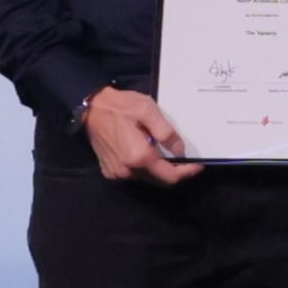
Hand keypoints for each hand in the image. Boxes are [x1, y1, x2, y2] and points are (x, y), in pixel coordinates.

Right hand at [80, 84, 195, 185]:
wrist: (90, 108)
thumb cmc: (120, 107)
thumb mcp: (148, 111)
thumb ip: (166, 133)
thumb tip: (180, 151)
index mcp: (138, 157)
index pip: (169, 176)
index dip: (186, 173)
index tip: (198, 166)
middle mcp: (126, 170)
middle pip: (159, 180)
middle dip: (175, 172)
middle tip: (186, 160)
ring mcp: (116, 172)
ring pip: (147, 178)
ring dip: (160, 170)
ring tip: (168, 154)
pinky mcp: (109, 170)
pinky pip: (134, 175)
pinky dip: (146, 168)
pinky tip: (150, 153)